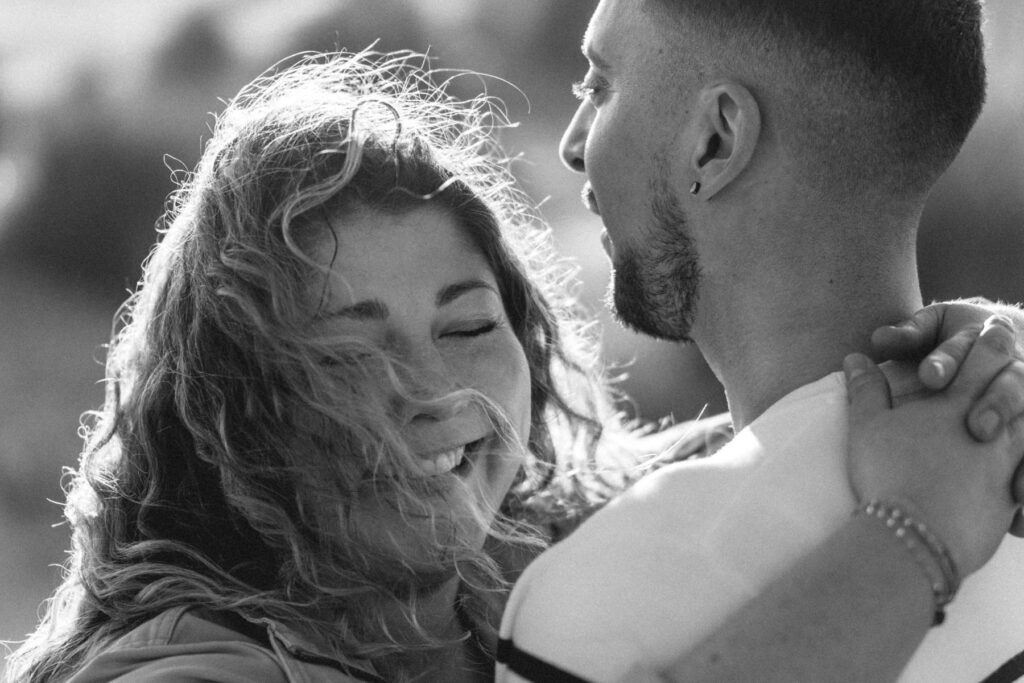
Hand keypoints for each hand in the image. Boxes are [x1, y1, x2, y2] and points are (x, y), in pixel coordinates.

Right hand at [846, 316, 1023, 575]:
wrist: (917, 535)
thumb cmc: (888, 473)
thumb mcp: (867, 426)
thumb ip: (866, 388)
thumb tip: (856, 358)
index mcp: (955, 403)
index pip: (982, 360)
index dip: (989, 341)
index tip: (997, 328)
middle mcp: (992, 428)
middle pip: (1014, 387)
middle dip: (1014, 371)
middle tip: (1018, 355)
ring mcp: (1007, 462)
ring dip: (1023, 418)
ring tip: (1017, 420)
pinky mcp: (1010, 497)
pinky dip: (1022, 472)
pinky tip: (1016, 479)